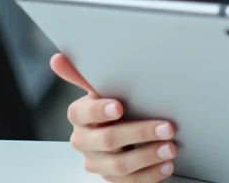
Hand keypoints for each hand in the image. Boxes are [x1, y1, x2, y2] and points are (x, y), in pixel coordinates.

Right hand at [50, 53, 177, 181]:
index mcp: (79, 116)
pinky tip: (166, 165)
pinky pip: (129, 182)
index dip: (99, 111)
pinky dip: (150, 174)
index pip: (82, 113)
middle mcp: (84, 141)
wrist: (118, 132)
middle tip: (167, 128)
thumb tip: (57, 58)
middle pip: (107, 140)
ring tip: (171, 148)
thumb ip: (84, 74)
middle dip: (139, 133)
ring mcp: (96, 162)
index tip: (119, 107)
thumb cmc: (113, 104)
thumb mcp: (102, 87)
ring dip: (148, 156)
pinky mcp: (110, 178)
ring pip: (119, 165)